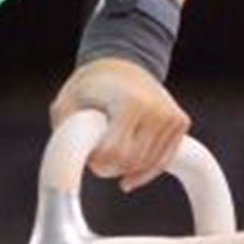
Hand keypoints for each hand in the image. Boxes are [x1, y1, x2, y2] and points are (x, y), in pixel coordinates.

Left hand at [48, 58, 190, 190]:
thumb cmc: (89, 88)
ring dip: (126, 169)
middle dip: (111, 167)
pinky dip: (144, 172)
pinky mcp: (180, 122)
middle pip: (132, 162)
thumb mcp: (66, 105)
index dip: (97, 161)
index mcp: (130, 103)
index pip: (115, 153)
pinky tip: (128, 178)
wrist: (121, 65)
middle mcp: (156, 109)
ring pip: (148, 165)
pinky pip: (163, 161)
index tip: (88, 153)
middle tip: (97, 155)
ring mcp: (172, 115)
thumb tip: (64, 165)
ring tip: (110, 154)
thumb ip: (63, 131)